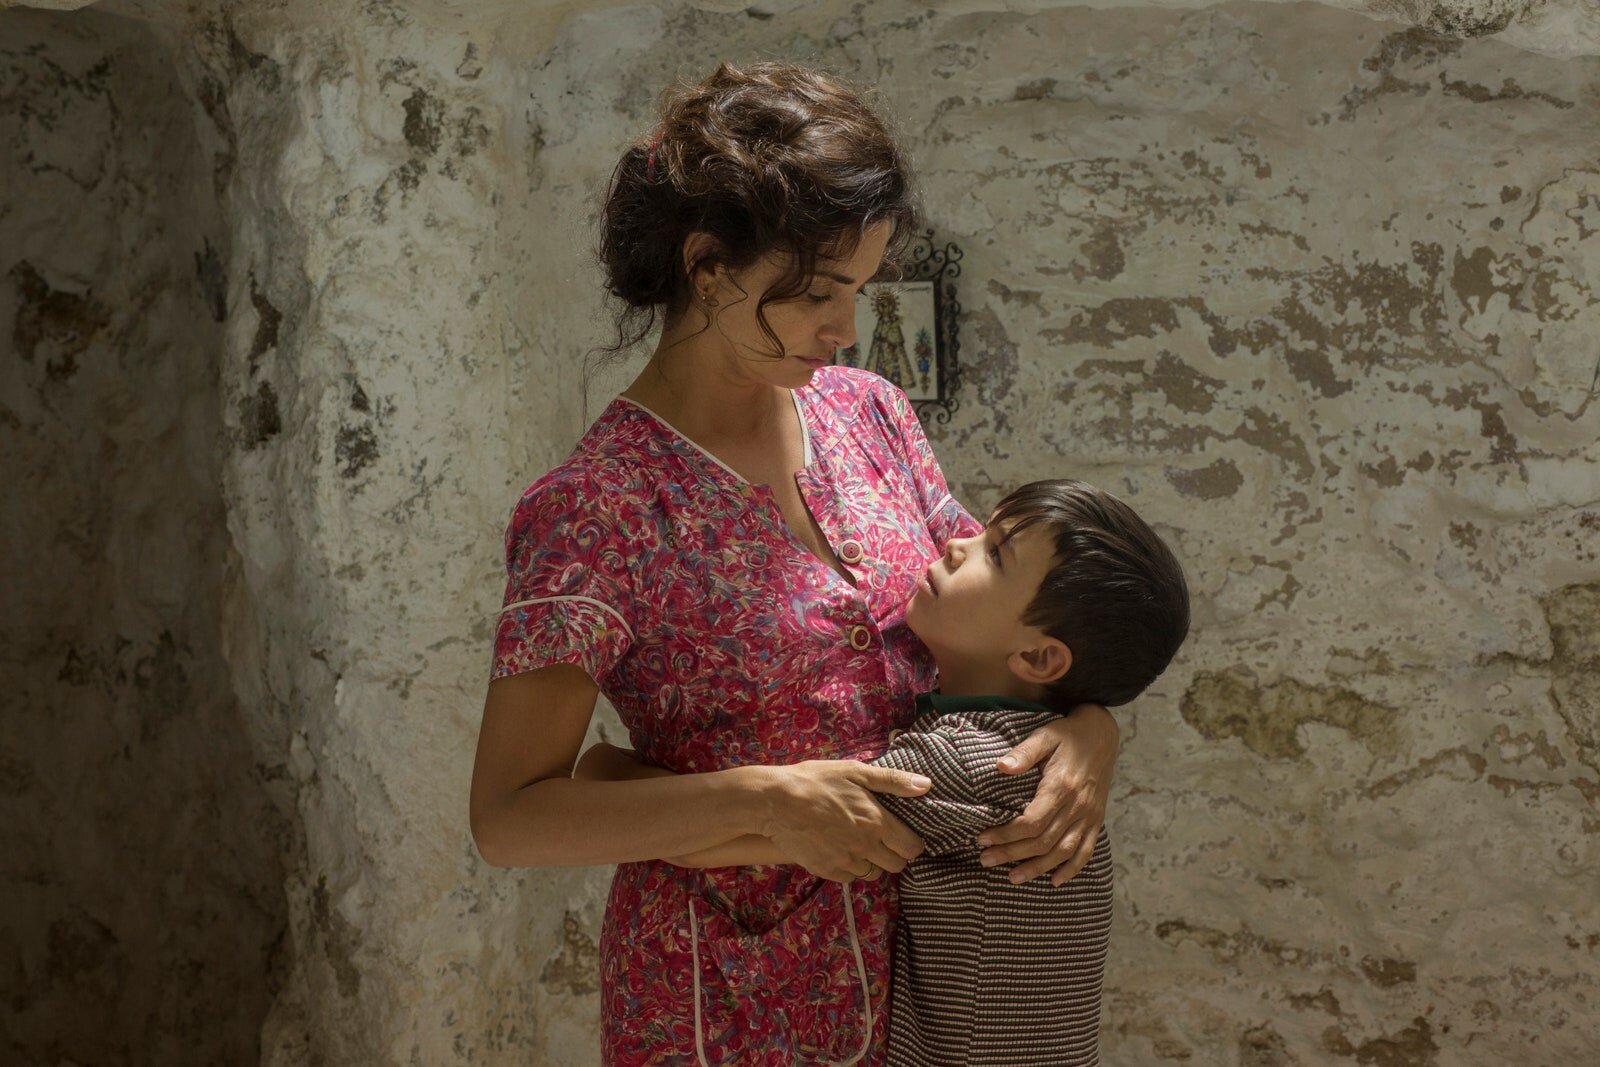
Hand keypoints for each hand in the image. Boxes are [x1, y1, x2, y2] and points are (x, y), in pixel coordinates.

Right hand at [765, 760, 931, 883]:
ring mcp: (845, 861)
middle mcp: (865, 846)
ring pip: (872, 873)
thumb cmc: (817, 780)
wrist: (776, 801)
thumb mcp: (855, 771)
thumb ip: (893, 781)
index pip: (912, 848)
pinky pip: (849, 878)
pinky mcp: (827, 871)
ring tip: (857, 842)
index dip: (911, 843)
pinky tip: (839, 848)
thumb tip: (926, 786)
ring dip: (871, 861)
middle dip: (894, 854)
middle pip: (896, 865)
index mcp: (877, 821)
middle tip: (881, 838)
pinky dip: (849, 867)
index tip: (902, 834)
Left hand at [977, 705, 1117, 885]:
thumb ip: (1023, 752)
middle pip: (1043, 841)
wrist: (1101, 734)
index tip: (984, 839)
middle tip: (986, 860)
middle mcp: (1077, 806)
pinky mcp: (1096, 819)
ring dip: (1038, 868)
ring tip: (1013, 878)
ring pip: (1063, 851)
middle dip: (1013, 854)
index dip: (1007, 835)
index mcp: (1061, 787)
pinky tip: (1055, 881)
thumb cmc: (1067, 735)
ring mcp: (1089, 815)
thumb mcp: (1044, 736)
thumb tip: (1000, 767)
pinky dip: (1072, 868)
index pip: (1032, 822)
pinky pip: (1086, 850)